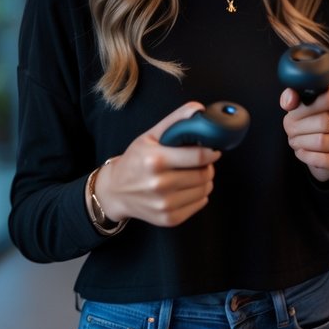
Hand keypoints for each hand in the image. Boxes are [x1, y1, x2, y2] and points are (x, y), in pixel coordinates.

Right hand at [94, 102, 221, 226]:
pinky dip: (199, 196)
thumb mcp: (150, 135)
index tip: (214, 150)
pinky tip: (188, 188)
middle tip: (201, 162)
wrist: (115, 191)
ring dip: (205, 181)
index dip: (212, 152)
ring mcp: (164, 204)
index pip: (199, 157)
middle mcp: (159, 184)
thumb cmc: (135, 160)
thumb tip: (199, 109)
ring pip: (204, 190)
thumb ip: (176, 120)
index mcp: (156, 160)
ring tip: (194, 174)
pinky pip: (199, 205)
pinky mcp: (168, 219)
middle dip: (208, 166)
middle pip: (204, 174)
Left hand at [280, 84, 328, 181]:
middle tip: (291, 130)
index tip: (295, 111)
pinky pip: (322, 159)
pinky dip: (306, 156)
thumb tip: (289, 102)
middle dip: (300, 127)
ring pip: (322, 141)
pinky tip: (302, 152)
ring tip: (296, 141)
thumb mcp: (300, 106)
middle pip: (323, 121)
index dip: (307, 105)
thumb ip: (292, 97)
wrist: (321, 150)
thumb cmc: (310, 123)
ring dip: (302, 142)